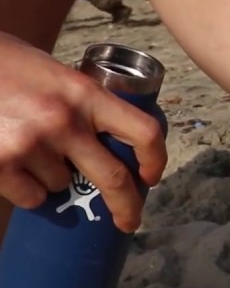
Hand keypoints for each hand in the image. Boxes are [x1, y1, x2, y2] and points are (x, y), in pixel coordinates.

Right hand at [0, 33, 166, 231]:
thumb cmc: (9, 66)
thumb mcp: (57, 75)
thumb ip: (83, 104)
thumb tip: (110, 140)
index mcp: (86, 93)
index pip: (143, 131)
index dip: (155, 159)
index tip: (151, 177)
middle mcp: (64, 121)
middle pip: (114, 177)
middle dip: (126, 206)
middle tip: (129, 220)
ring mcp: (31, 145)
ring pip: (62, 185)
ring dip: (55, 179)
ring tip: (33, 150)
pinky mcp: (0, 165)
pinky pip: (31, 197)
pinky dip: (27, 191)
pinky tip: (14, 166)